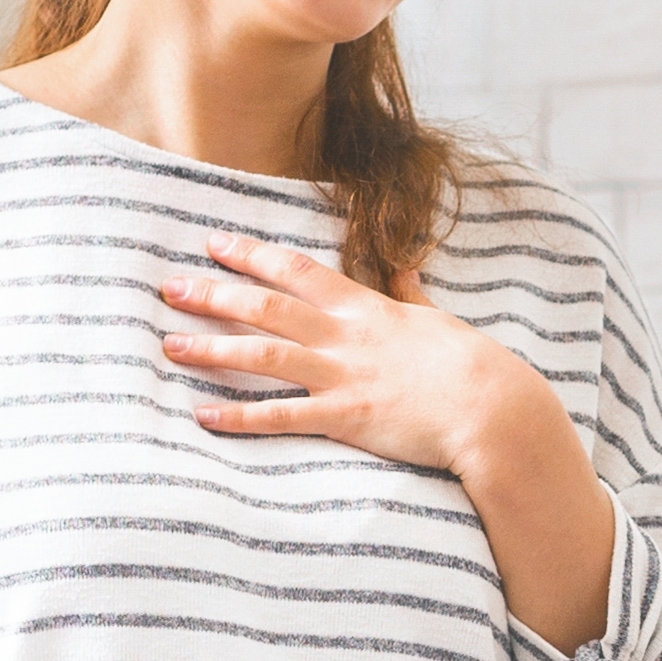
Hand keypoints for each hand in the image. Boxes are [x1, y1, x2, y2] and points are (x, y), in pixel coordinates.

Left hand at [157, 236, 616, 647]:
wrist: (492, 407)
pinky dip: (241, 416)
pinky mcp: (345, 419)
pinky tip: (205, 415)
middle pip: (266, 306)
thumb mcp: (434, 318)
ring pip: (263, 355)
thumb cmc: (468, 365)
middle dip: (214, 293)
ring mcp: (342, 376)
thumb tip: (405, 265)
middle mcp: (344, 336)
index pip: (295, 271)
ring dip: (213, 349)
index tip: (212, 242)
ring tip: (170, 346)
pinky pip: (282, 417)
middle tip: (169, 287)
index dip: (250, 254)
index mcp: (363, 308)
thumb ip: (408, 292)